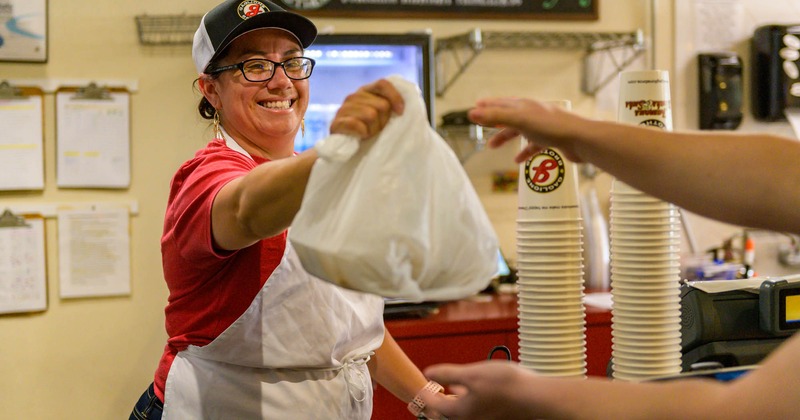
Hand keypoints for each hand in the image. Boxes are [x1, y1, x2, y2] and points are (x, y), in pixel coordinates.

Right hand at [329, 78, 404, 139]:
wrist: (346, 151)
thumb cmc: (369, 132)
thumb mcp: (382, 117)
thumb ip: (390, 106)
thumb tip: (402, 107)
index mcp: (366, 91)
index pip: (382, 84)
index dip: (394, 97)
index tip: (400, 112)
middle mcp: (353, 97)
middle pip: (381, 105)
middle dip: (383, 121)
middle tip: (377, 130)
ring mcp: (342, 109)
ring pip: (371, 115)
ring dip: (373, 129)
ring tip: (369, 134)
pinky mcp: (335, 123)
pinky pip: (356, 124)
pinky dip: (362, 133)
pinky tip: (361, 136)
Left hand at [420, 361, 538, 419]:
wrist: (537, 398)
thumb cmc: (506, 385)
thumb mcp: (472, 374)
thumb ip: (447, 374)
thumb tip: (427, 373)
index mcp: (460, 412)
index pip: (433, 405)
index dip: (424, 393)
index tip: (419, 385)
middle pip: (446, 415)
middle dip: (436, 405)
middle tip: (428, 396)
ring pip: (461, 414)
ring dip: (452, 404)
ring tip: (448, 393)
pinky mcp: (495, 417)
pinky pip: (474, 414)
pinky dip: (467, 404)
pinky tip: (472, 392)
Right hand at [467, 97, 585, 163]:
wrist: (580, 139)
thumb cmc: (551, 127)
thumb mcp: (519, 120)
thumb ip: (495, 117)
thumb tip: (472, 113)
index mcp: (524, 106)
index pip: (501, 103)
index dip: (488, 105)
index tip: (476, 105)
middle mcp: (533, 113)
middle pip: (509, 116)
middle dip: (494, 122)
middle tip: (481, 126)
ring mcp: (542, 126)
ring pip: (519, 131)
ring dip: (506, 138)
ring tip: (493, 147)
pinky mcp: (551, 139)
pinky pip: (533, 145)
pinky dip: (524, 152)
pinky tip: (518, 160)